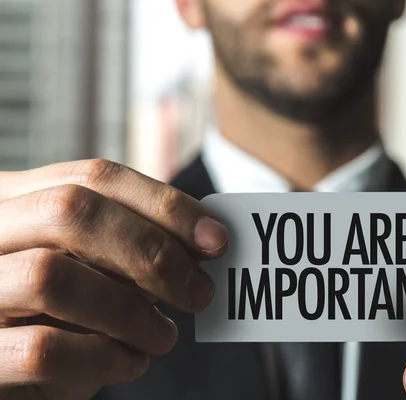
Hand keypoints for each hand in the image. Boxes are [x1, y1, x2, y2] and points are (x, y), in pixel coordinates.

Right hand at [0, 159, 227, 399]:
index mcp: (14, 200)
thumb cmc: (54, 313)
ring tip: (165, 336)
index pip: (94, 176)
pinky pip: (42, 350)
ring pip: (51, 276)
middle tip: (198, 292)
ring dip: (131, 311)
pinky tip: (130, 362)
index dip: (165, 204)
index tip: (216, 239)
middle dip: (152, 251)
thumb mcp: (88, 267)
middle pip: (71, 211)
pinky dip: (104, 358)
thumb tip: (205, 240)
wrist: (9, 369)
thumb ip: (128, 244)